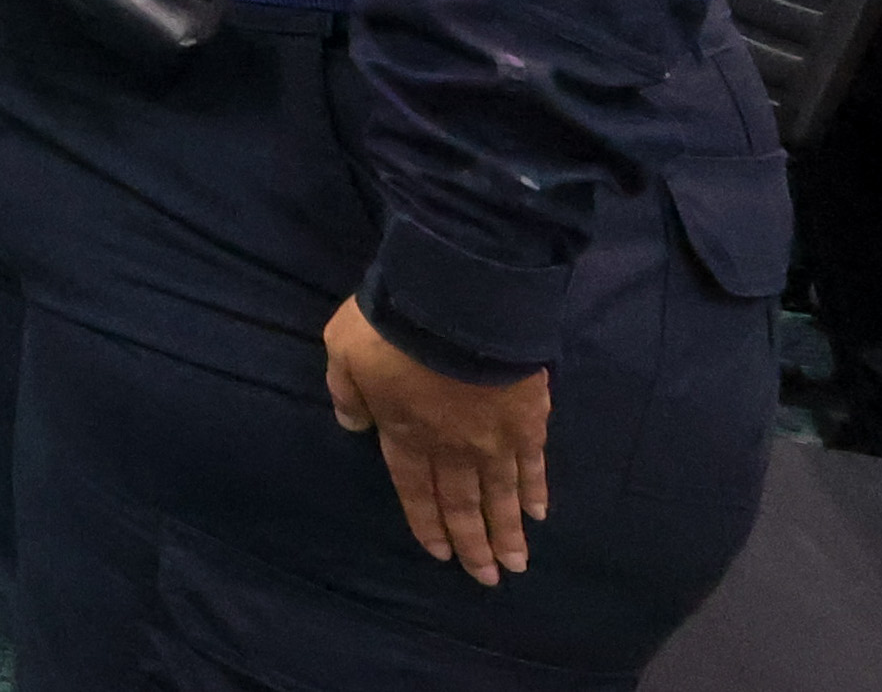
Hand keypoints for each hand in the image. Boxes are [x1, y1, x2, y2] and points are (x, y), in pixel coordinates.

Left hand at [327, 300, 551, 581]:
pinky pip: (532, 465)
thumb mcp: (343, 351)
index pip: (413, 488)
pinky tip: (538, 514)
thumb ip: (346, 392)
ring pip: (500, 496)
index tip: (440, 553)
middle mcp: (451, 448)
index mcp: (404, 434)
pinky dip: (534, 491)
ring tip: (515, 564)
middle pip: (460, 504)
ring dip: (507, 532)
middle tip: (485, 578)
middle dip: (472, 543)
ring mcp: (493, 439)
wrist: (458, 304)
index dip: (426, 522)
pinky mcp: (528, 421)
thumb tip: (353, 425)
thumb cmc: (392, 324)